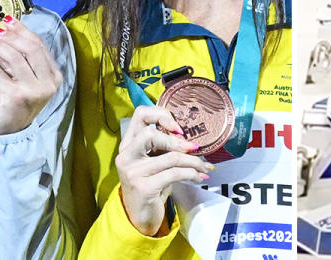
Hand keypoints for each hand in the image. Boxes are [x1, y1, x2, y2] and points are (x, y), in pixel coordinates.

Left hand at [0, 16, 62, 134]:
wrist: (9, 129)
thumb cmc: (15, 100)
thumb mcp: (21, 76)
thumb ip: (17, 58)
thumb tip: (3, 32)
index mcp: (54, 76)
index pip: (40, 46)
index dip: (24, 31)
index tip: (9, 20)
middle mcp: (47, 83)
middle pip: (31, 49)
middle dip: (12, 35)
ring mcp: (33, 90)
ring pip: (16, 58)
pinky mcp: (15, 96)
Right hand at [115, 106, 214, 236]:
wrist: (140, 216)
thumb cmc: (151, 184)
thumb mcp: (155, 161)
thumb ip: (164, 146)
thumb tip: (191, 139)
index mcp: (128, 144)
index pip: (140, 114)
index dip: (161, 115)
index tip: (178, 128)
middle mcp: (126, 156)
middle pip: (150, 133)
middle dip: (177, 141)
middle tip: (194, 149)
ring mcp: (133, 172)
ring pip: (170, 157)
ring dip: (193, 161)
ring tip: (204, 166)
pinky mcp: (144, 187)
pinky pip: (175, 174)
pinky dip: (192, 174)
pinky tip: (199, 177)